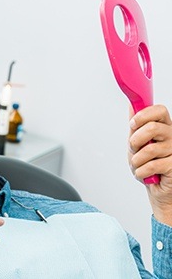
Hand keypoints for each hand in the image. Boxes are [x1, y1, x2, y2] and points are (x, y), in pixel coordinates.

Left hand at [128, 105, 171, 224]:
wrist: (157, 189)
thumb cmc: (147, 164)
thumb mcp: (137, 143)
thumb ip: (135, 126)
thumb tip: (132, 105)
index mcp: (164, 127)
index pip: (160, 110)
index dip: (143, 115)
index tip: (132, 125)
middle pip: (152, 127)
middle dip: (135, 140)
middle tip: (134, 149)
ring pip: (149, 149)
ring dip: (136, 161)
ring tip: (139, 165)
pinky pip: (151, 166)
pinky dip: (141, 172)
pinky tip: (145, 175)